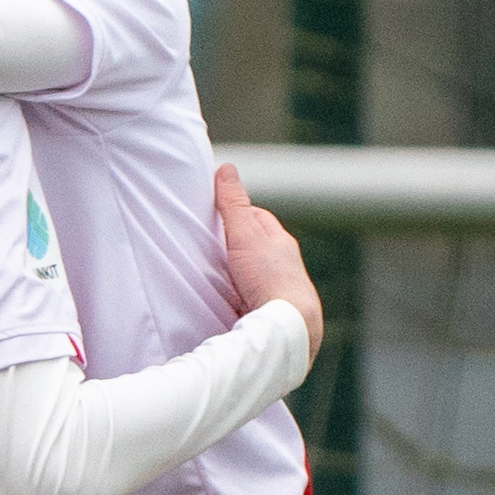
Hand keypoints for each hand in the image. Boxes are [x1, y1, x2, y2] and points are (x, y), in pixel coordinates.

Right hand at [212, 163, 324, 366]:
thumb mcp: (245, 234)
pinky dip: (235, 296)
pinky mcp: (270, 311)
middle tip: (205, 247)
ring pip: (250, 274)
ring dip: (233, 274)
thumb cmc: (270, 278)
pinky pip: (247, 297)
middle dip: (231, 246)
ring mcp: (277, 288)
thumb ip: (233, 205)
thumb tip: (226, 169)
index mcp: (280, 241)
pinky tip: (222, 301)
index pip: (256, 218)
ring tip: (209, 275)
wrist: (289, 325)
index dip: (234, 214)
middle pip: (252, 247)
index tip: (212, 216)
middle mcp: (282, 264)